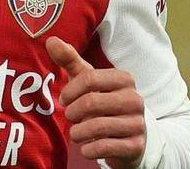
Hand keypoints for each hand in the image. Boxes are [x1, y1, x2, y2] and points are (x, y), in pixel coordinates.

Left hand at [46, 36, 145, 167]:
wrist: (129, 136)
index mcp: (124, 79)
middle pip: (90, 103)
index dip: (70, 92)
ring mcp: (138, 123)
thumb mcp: (88, 81)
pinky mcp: (136, 146)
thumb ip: (70, 60)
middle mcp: (135, 99)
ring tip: (76, 133)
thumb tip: (51, 40)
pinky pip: (104, 147)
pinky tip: (87, 147)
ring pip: (96, 127)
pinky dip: (88, 149)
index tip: (64, 100)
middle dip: (73, 113)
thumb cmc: (104, 103)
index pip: (89, 79)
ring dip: (78, 133)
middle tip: (70, 117)